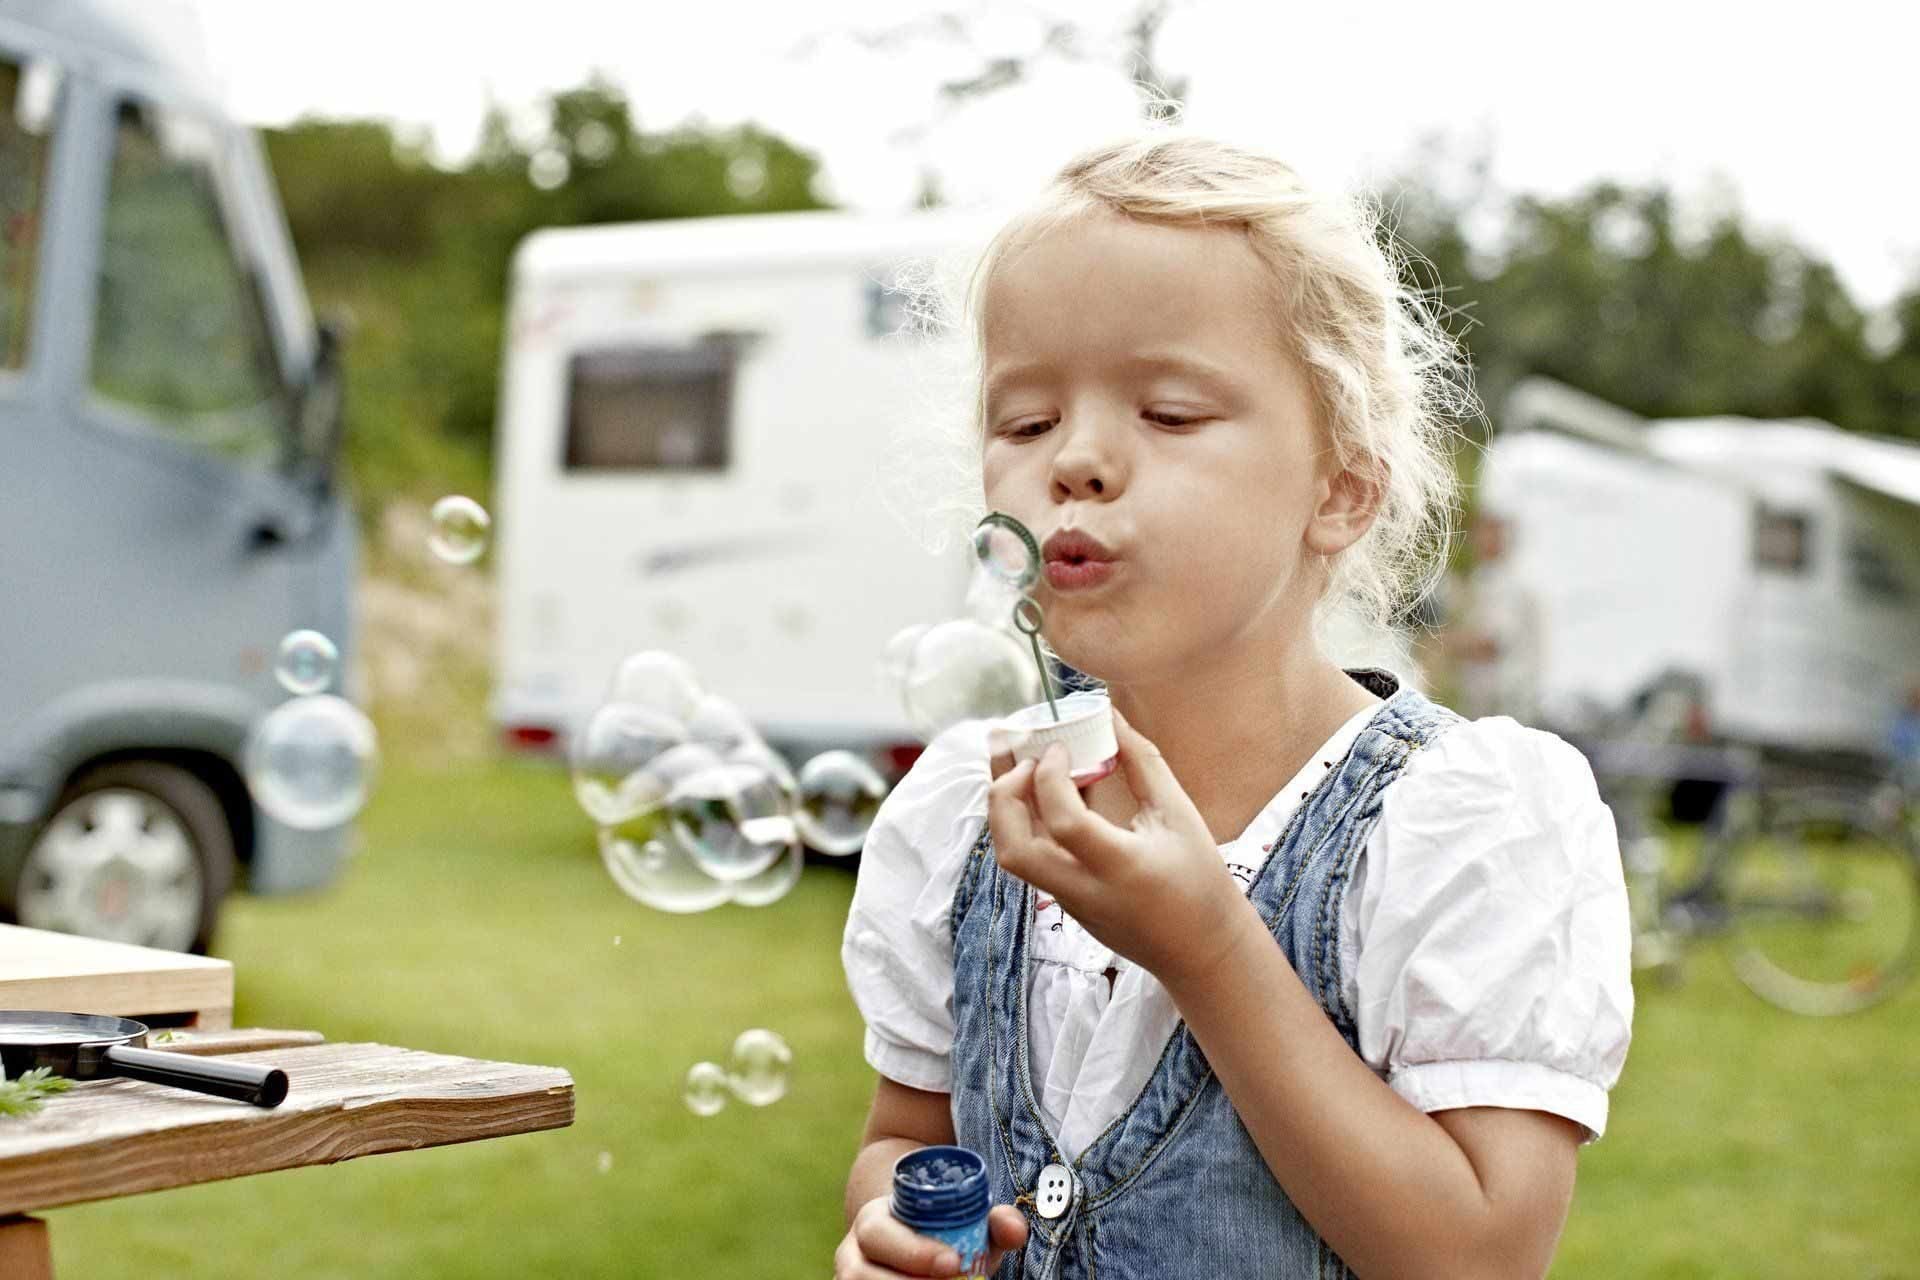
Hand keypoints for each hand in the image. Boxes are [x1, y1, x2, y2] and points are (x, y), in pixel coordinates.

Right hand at [834, 1196, 1028, 1277]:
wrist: (915, 1256)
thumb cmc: (943, 1241)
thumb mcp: (969, 1228)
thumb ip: (997, 1224)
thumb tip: (1014, 1230)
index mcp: (874, 1221)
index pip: (879, 1233)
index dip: (913, 1251)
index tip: (953, 1263)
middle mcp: (852, 1255)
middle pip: (860, 1276)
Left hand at [986, 706, 1246, 985]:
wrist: (1200, 950)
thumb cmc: (1199, 879)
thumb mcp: (1179, 815)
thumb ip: (1143, 763)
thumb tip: (1110, 716)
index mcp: (1120, 866)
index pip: (1064, 822)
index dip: (1050, 777)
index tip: (1059, 746)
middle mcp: (1084, 889)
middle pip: (1014, 850)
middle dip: (1004, 794)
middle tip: (1021, 754)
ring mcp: (1068, 901)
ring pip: (1012, 856)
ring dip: (1003, 807)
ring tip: (1013, 761)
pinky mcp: (1064, 903)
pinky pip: (1029, 858)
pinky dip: (1021, 820)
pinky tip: (1035, 788)